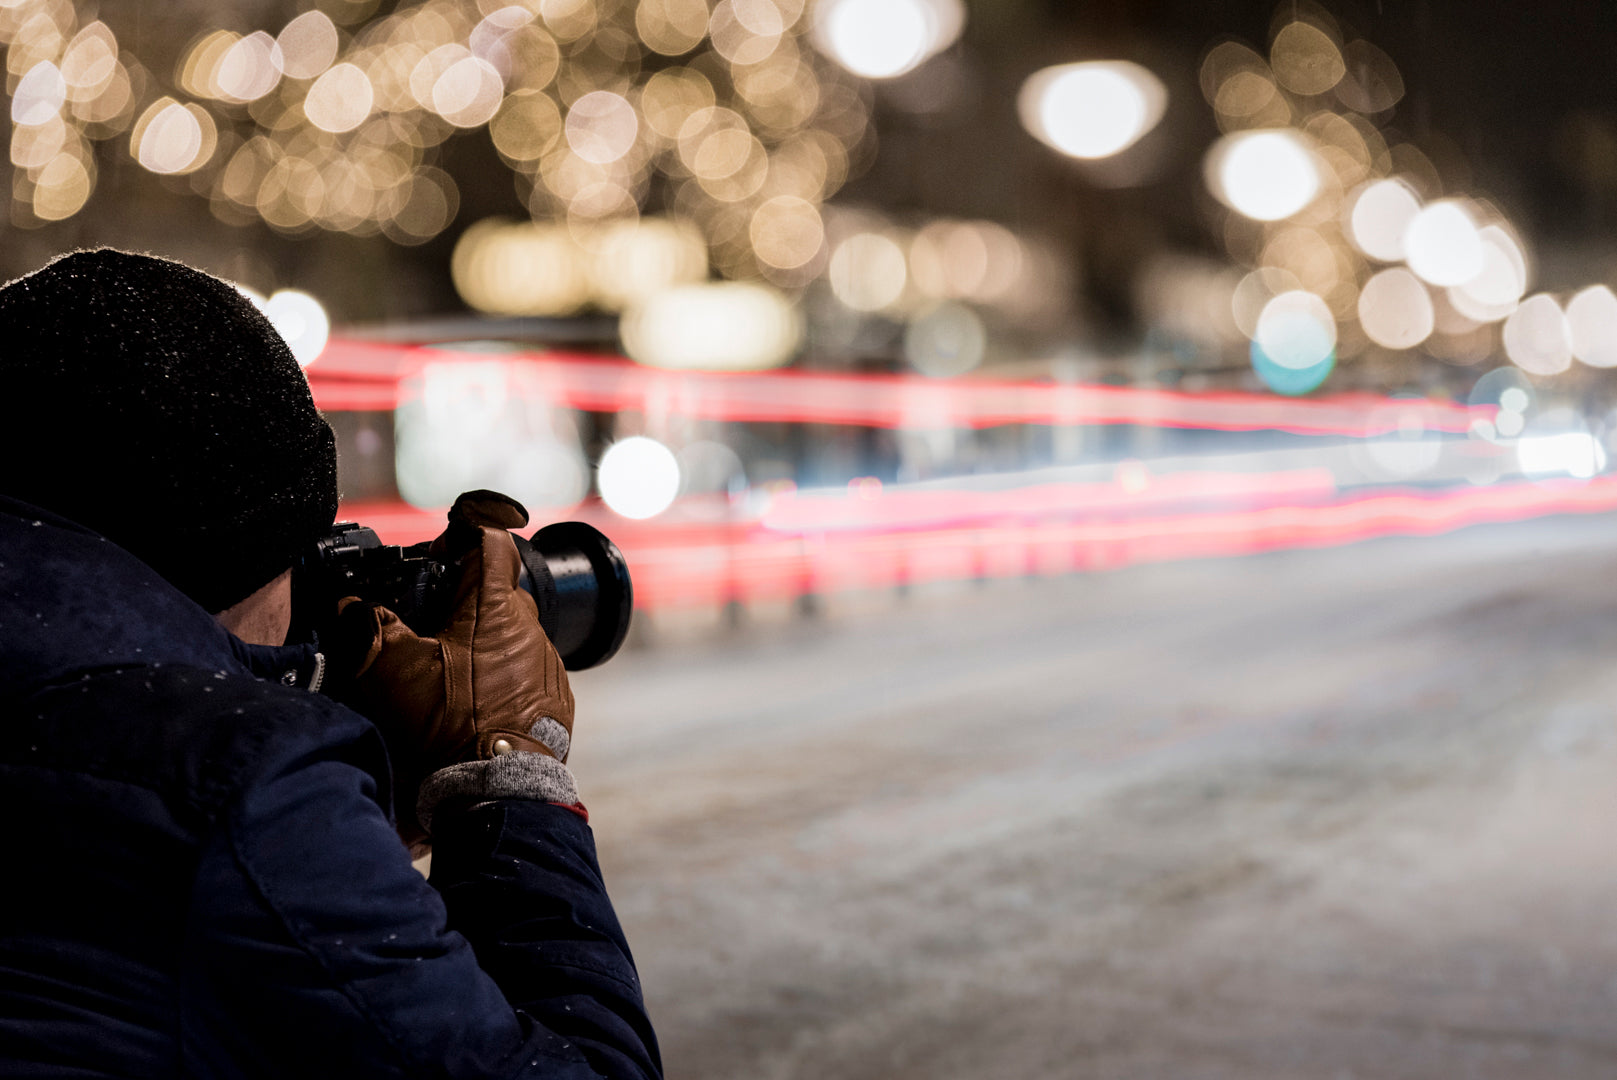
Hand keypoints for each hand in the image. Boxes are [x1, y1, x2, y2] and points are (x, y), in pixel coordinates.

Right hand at [334, 491, 573, 841]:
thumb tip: (351, 606)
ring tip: (442, 672)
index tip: (443, 546)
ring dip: (478, 643)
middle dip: (460, 600)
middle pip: (494, 592)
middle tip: (423, 624)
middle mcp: (531, 627)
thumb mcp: (388, 670)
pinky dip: (496, 678)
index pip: (490, 540)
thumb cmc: (446, 725)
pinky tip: (468, 703)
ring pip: (508, 635)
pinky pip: (522, 672)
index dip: (465, 531)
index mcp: (495, 605)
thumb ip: (368, 627)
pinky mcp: (553, 699)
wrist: (495, 791)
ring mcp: (547, 665)